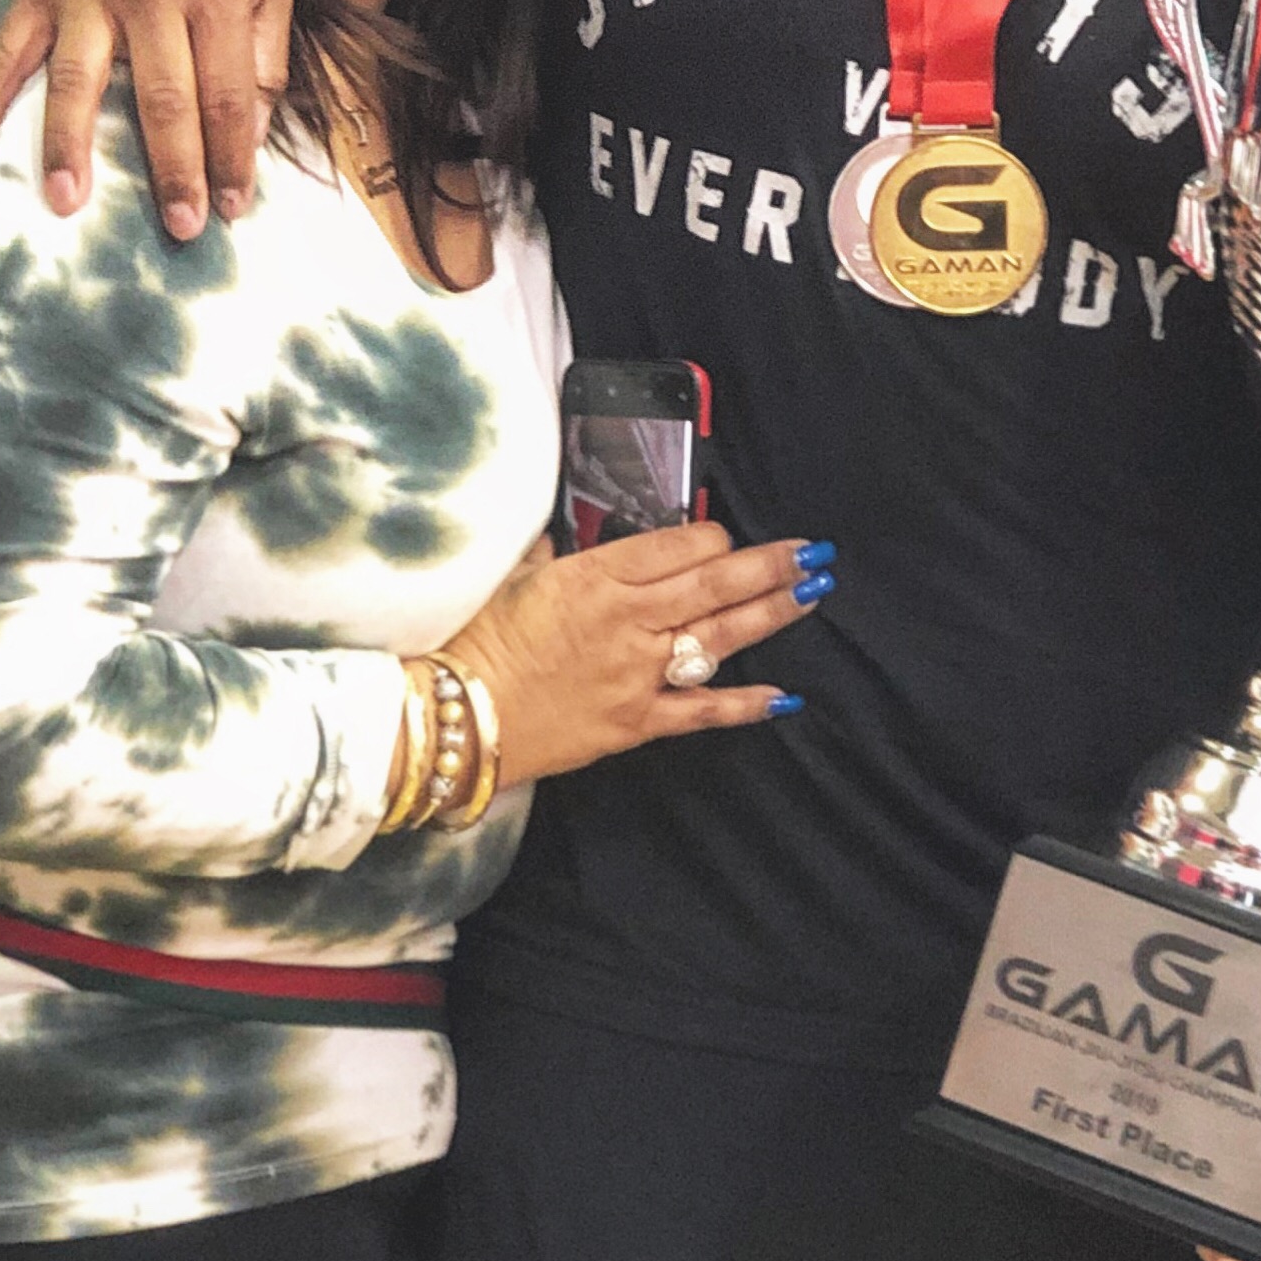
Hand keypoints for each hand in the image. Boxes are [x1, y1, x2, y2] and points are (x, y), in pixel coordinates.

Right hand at [0, 0, 287, 239]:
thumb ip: (267, 46)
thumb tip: (255, 125)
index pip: (229, 92)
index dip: (232, 155)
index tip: (230, 209)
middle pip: (164, 97)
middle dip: (172, 168)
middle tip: (177, 229)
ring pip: (80, 79)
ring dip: (70, 145)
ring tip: (67, 204)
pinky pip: (8, 46)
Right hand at [444, 524, 830, 786]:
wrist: (448, 718)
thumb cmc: (473, 641)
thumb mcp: (514, 578)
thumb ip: (553, 554)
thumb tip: (565, 538)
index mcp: (597, 575)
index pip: (680, 544)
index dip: (713, 537)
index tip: (725, 537)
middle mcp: (628, 619)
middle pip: (715, 582)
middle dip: (770, 564)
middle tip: (813, 552)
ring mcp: (636, 673)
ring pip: (720, 637)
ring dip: (771, 612)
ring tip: (813, 593)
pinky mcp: (635, 723)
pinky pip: (701, 712)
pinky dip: (745, 705)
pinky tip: (784, 696)